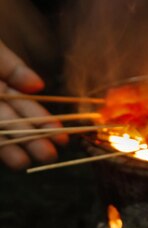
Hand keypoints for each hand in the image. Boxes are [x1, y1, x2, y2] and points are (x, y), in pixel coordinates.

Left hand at [0, 39, 67, 169]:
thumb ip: (12, 67)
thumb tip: (39, 85)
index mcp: (0, 81)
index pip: (25, 104)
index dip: (43, 119)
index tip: (61, 134)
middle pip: (12, 121)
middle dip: (31, 138)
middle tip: (51, 154)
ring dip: (10, 147)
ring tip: (26, 161)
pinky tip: (7, 154)